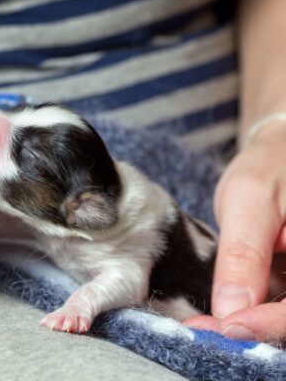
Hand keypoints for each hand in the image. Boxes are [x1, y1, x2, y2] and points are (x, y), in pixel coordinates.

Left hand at [184, 123, 285, 342]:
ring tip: (206, 326)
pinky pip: (283, 306)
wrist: (282, 152)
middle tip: (204, 331)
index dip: (270, 323)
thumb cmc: (272, 165)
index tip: (226, 325)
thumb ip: (244, 255)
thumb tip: (230, 311)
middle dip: (255, 331)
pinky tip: (222, 315)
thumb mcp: (250, 201)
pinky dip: (254, 315)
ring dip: (251, 327)